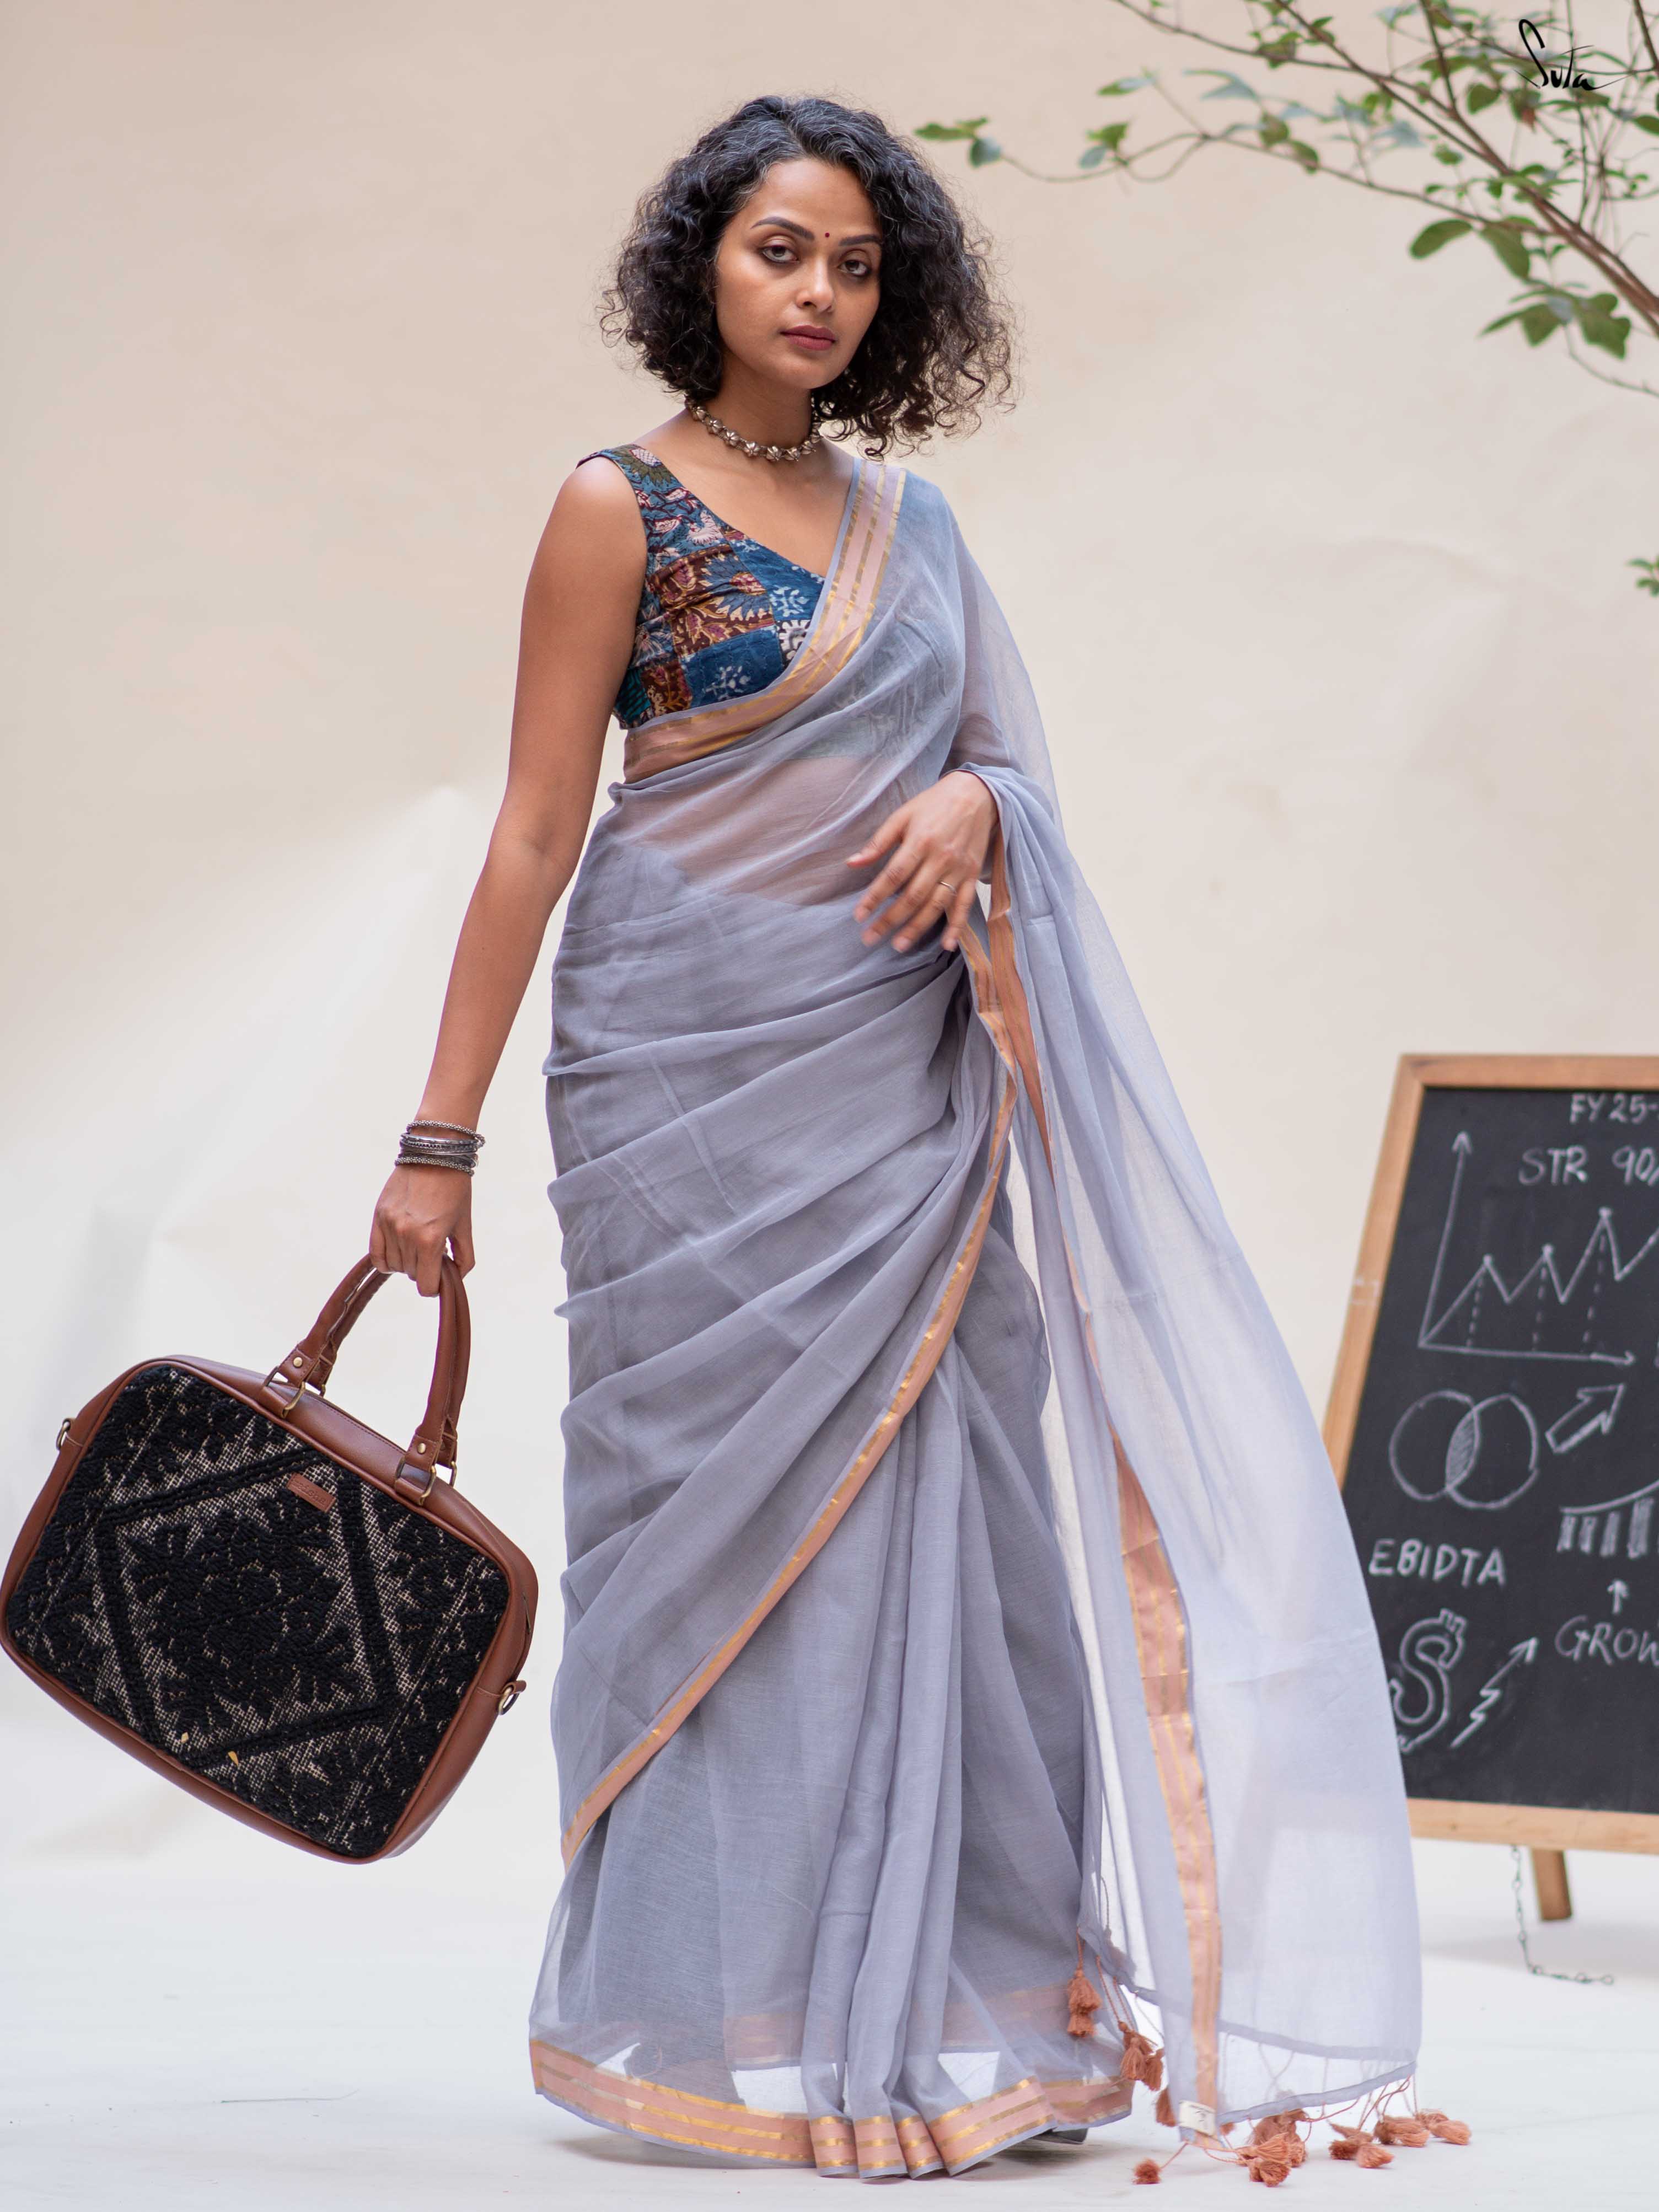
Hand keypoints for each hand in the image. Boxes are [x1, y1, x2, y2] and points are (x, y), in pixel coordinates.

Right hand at [371, 1166, 475, 1296]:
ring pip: (394, 1266)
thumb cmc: (455, 1188)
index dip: (434, 1286)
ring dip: (407, 1262)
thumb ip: (465, 1256)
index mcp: (430, 1239)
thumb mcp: (465, 1224)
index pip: (425, 1286)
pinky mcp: (378, 1216)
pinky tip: (398, 1252)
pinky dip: (386, 1259)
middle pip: (411, 1274)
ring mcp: (389, 1225)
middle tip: (434, 1251)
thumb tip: (456, 1277)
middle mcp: (406, 1235)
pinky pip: (376, 1253)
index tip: (440, 1276)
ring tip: (418, 1244)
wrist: (434, 1153)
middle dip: (424, 1268)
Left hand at [847, 771, 996, 954]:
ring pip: (936, 905)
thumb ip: (878, 842)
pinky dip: (957, 926)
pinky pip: (964, 905)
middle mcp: (940, 858)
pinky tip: (947, 945)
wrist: (977, 794)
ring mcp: (958, 869)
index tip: (859, 915)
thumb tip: (852, 863)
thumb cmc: (934, 804)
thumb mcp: (903, 815)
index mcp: (920, 841)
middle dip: (889, 920)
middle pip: (912, 896)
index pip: (893, 876)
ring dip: (917, 928)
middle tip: (870, 938)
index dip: (874, 897)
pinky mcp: (972, 875)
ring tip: (898, 945)